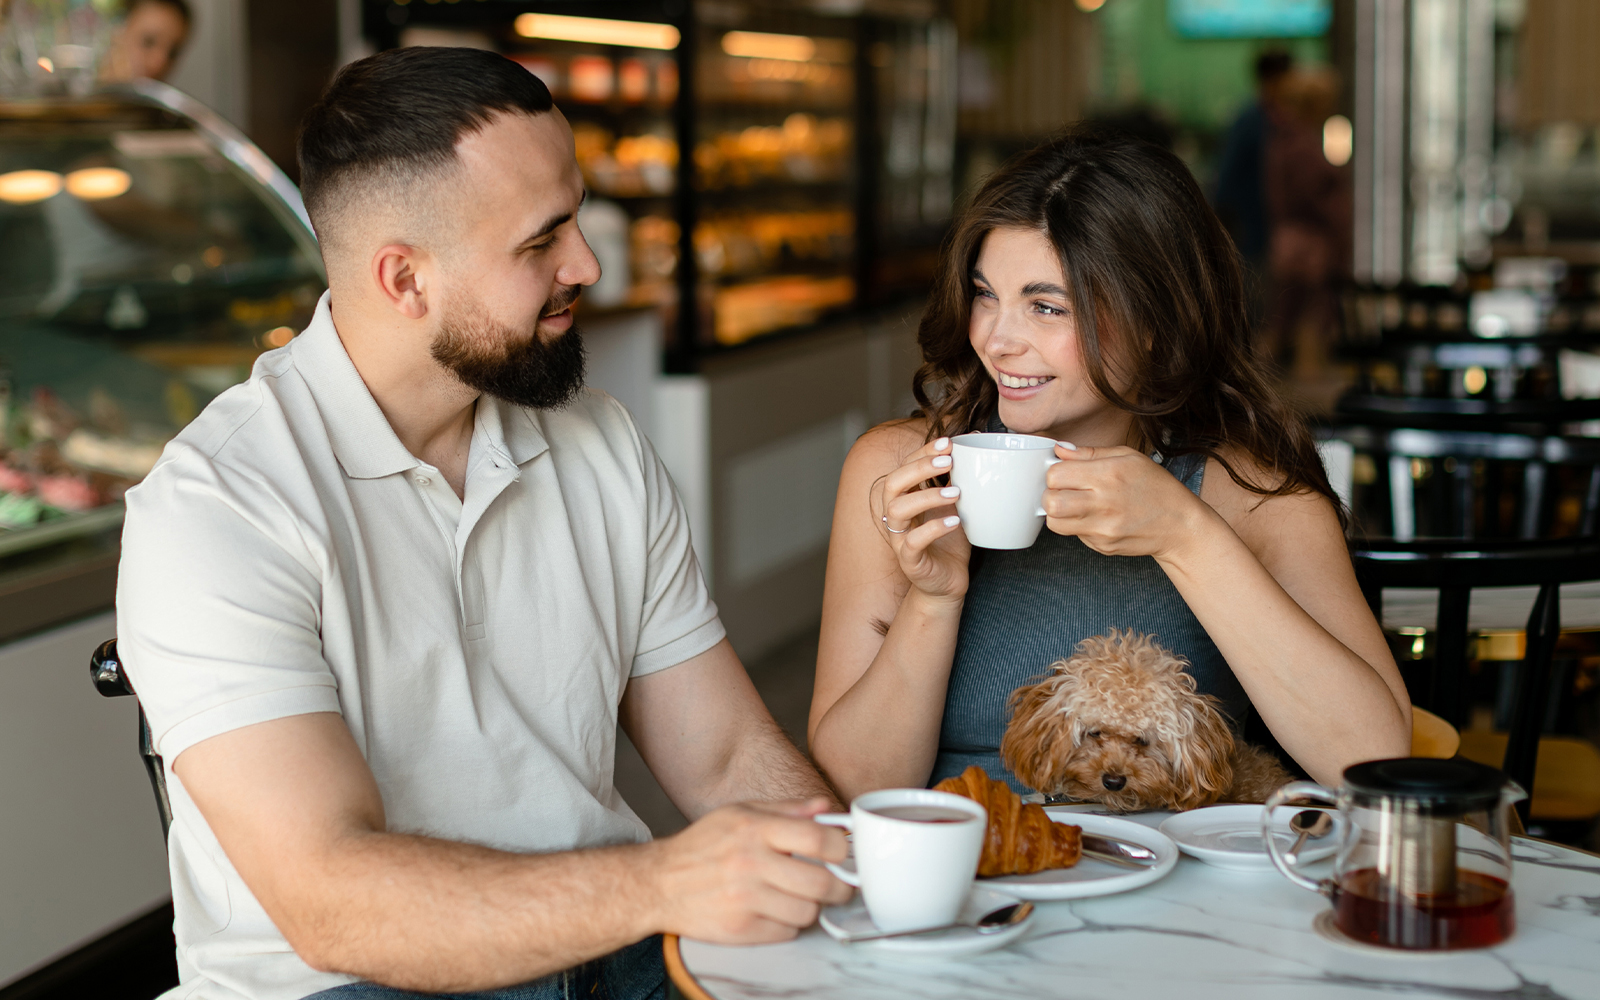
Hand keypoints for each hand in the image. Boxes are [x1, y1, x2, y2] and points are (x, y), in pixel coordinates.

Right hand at [646, 798, 851, 943]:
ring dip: (810, 907)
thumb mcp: (740, 813)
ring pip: (807, 912)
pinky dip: (786, 925)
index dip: (841, 849)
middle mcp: (749, 863)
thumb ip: (787, 810)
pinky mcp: (739, 930)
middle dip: (839, 887)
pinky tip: (773, 911)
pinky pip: (786, 933)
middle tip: (837, 885)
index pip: (818, 839)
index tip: (842, 854)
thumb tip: (826, 810)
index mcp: (754, 829)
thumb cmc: (701, 846)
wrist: (658, 883)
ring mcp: (744, 899)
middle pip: (821, 883)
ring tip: (798, 897)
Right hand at [875, 436, 971, 603]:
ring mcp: (900, 539)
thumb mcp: (956, 504)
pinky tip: (955, 521)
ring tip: (955, 492)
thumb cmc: (950, 541)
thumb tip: (976, 438)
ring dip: (926, 496)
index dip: (922, 452)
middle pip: (893, 483)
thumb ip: (959, 476)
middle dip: (919, 468)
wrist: (948, 581)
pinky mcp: (909, 561)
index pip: (904, 467)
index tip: (948, 442)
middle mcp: (897, 515)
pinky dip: (933, 529)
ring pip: (898, 510)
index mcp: (906, 498)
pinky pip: (913, 542)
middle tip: (948, 461)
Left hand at [1042, 443, 1206, 558]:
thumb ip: (1089, 453)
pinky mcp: (1102, 546)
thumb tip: (1060, 451)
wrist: (1180, 525)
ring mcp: (1103, 529)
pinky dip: (1077, 526)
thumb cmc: (1156, 487)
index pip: (1056, 475)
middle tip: (1062, 491)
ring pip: (1055, 524)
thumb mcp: (1128, 457)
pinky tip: (1094, 518)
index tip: (1064, 473)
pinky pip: (1074, 536)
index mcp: (1109, 475)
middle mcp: (1104, 503)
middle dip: (1049, 494)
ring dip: (1057, 513)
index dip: (1055, 473)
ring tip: (1073, 505)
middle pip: (1051, 502)